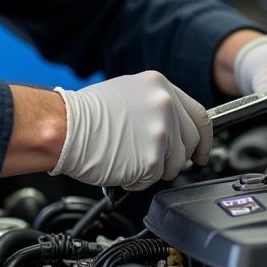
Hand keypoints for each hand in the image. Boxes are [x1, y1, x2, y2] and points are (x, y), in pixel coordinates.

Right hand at [50, 71, 211, 190]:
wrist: (63, 127)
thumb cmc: (84, 115)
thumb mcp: (127, 93)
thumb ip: (154, 106)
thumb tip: (171, 127)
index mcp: (159, 86)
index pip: (199, 115)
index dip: (203, 138)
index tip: (201, 151)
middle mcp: (165, 106)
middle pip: (191, 142)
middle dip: (179, 158)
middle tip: (160, 162)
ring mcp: (160, 132)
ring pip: (175, 164)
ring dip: (155, 169)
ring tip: (128, 159)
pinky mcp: (151, 159)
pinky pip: (154, 178)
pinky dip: (138, 180)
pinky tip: (120, 166)